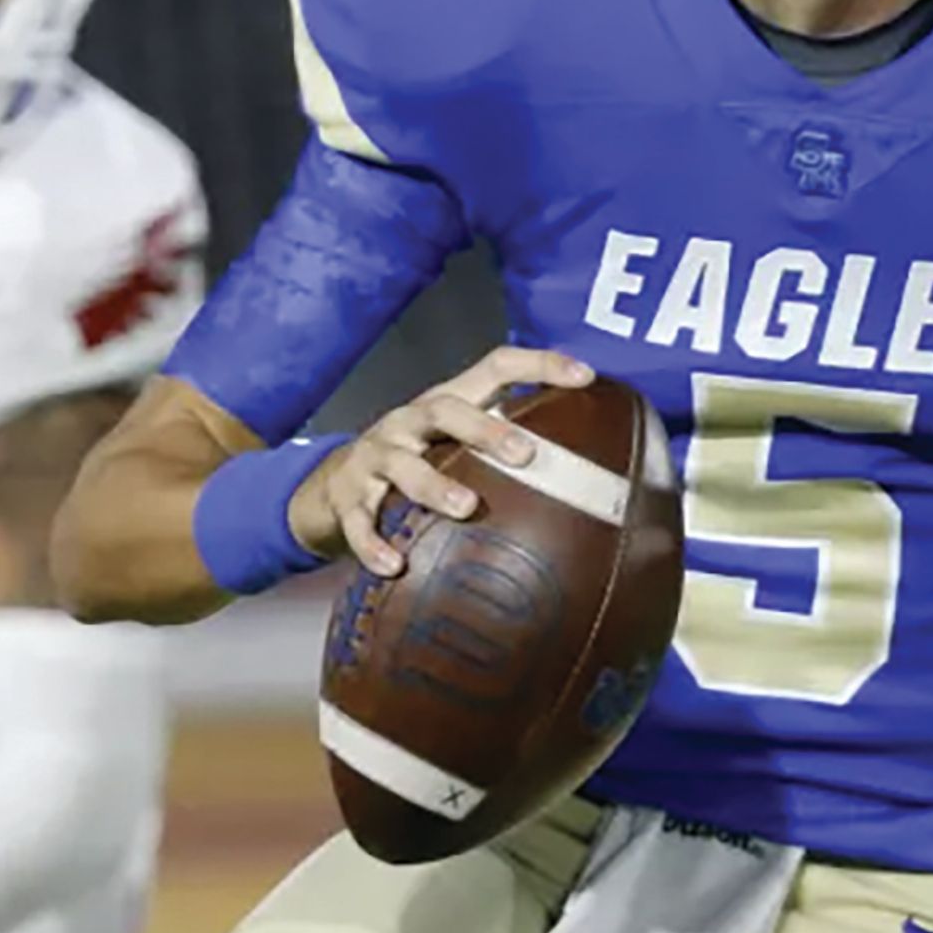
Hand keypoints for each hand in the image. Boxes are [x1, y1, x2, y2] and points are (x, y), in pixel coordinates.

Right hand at [294, 347, 598, 577]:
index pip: (496, 367)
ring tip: (465, 507)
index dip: (540, 366)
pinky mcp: (347, 498)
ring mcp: (376, 457)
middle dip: (485, 429)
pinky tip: (395, 566)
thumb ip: (510, 454)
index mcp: (446, 403)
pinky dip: (374, 543)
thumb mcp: (456, 446)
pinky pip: (360, 521)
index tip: (586, 377)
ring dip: (434, 485)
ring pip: (402, 465)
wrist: (333, 485)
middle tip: (526, 454)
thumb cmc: (419, 463)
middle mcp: (410, 422)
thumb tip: (599, 486)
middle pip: (446, 409)